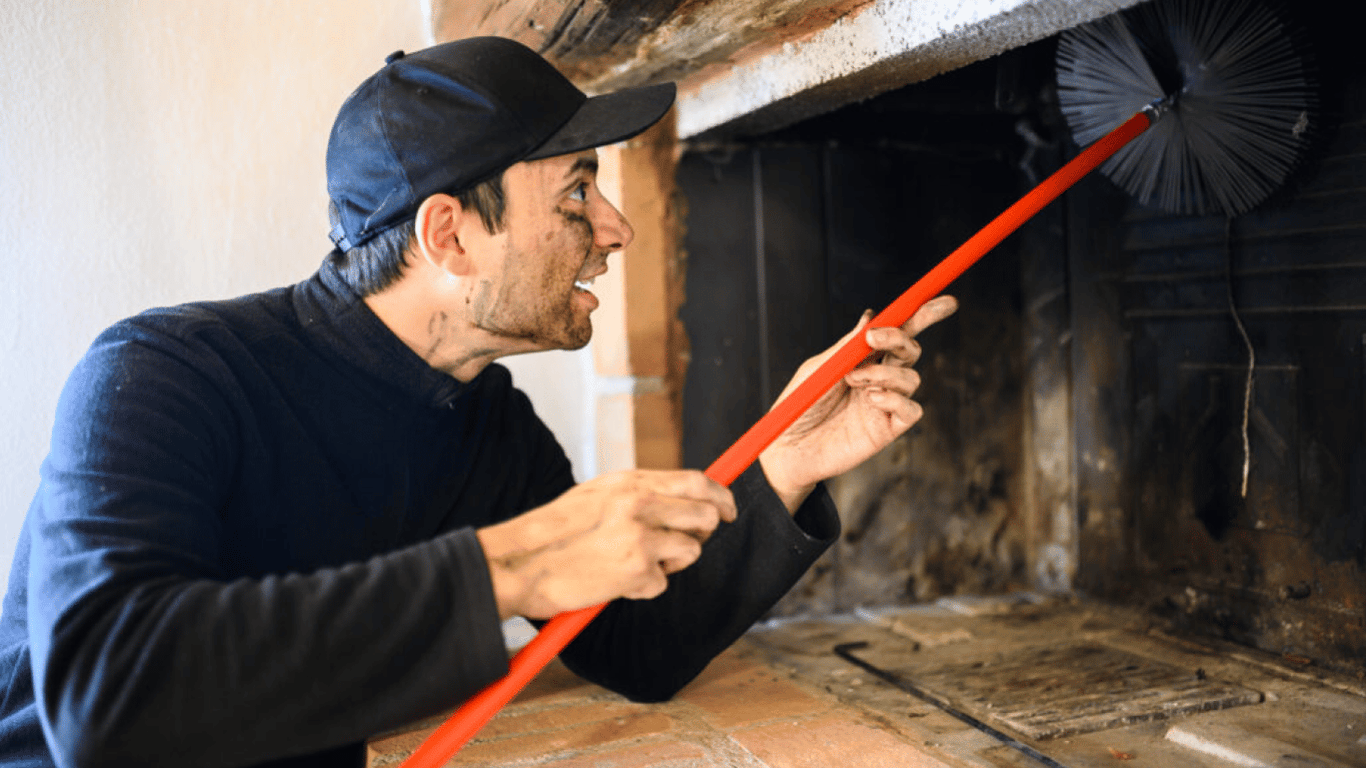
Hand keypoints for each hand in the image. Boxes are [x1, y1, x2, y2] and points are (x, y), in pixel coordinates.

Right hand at [476, 470, 736, 618]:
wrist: (520, 563)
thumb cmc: (555, 532)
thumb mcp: (597, 495)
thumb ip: (638, 493)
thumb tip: (682, 496)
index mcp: (630, 482)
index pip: (696, 480)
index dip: (720, 495)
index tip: (728, 509)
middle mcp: (639, 504)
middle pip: (706, 515)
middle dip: (704, 532)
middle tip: (683, 543)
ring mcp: (640, 538)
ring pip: (691, 551)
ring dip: (671, 563)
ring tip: (634, 564)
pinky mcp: (636, 571)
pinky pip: (663, 583)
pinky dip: (643, 588)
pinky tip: (615, 581)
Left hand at [758, 295, 958, 510]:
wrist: (789, 447)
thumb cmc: (799, 406)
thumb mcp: (819, 368)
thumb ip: (847, 346)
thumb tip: (870, 317)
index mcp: (863, 358)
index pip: (899, 332)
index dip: (923, 315)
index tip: (944, 302)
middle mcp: (879, 378)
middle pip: (911, 350)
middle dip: (900, 338)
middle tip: (873, 339)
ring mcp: (885, 403)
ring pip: (911, 378)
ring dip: (885, 373)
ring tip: (853, 380)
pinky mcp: (888, 429)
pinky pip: (911, 410)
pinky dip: (896, 399)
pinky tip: (872, 399)